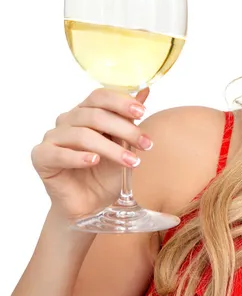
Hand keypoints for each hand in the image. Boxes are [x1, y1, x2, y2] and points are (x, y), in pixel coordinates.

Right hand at [31, 87, 151, 220]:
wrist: (92, 204)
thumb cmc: (107, 171)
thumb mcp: (124, 143)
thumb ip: (129, 118)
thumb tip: (145, 91)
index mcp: (86, 111)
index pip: (100, 97)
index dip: (121, 102)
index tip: (143, 112)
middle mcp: (67, 120)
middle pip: (95, 115)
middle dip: (124, 129)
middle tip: (145, 144)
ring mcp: (52, 137)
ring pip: (82, 135)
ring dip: (110, 148)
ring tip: (131, 162)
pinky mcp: (42, 157)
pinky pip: (58, 154)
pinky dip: (78, 157)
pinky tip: (94, 161)